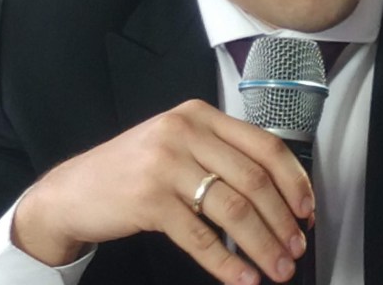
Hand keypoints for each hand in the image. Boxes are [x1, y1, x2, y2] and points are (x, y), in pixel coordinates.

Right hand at [12, 99, 314, 283]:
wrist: (73, 191)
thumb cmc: (134, 170)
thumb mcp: (178, 144)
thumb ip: (221, 154)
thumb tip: (279, 193)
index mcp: (199, 114)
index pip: (264, 144)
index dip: (294, 181)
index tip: (308, 211)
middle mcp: (184, 131)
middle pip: (254, 179)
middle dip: (283, 220)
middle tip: (296, 248)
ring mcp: (165, 164)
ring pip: (233, 210)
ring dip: (262, 246)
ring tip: (277, 269)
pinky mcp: (149, 200)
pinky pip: (201, 237)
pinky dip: (228, 263)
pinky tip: (243, 278)